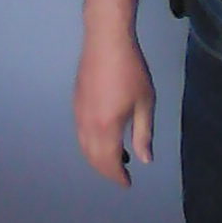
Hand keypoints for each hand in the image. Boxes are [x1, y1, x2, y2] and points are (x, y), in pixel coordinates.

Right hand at [73, 33, 155, 186]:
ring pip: (84, 146)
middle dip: (106, 170)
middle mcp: (87, 124)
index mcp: (105, 128)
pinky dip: (91, 142)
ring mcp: (78, 112)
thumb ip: (143, 134)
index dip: (118, 176)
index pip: (108, 163)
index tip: (127, 183)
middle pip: (93, 158)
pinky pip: (80, 132)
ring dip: (97, 157)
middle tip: (122, 172)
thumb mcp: (145, 102)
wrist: (106, 39)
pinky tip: (104, 135)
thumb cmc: (130, 70)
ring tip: (116, 156)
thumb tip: (144, 159)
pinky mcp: (76, 101)